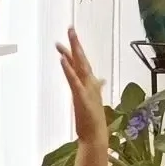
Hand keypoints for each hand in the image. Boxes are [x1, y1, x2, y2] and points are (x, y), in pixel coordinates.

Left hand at [57, 27, 106, 146]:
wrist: (96, 137)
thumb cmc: (94, 122)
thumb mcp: (95, 102)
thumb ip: (97, 89)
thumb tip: (102, 80)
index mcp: (92, 84)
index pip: (83, 64)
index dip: (77, 51)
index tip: (71, 38)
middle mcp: (90, 84)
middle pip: (82, 60)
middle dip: (76, 44)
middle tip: (70, 28)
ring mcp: (86, 90)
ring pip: (79, 66)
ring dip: (72, 52)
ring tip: (65, 38)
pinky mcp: (82, 97)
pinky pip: (73, 81)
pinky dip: (68, 70)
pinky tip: (62, 60)